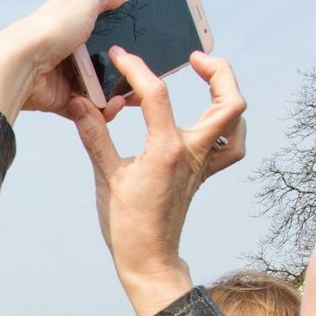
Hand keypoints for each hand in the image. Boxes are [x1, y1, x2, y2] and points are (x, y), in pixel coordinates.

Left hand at [0, 0, 128, 123]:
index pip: (100, 29)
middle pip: (102, 62)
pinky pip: (85, 108)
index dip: (118, 36)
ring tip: (124, 98)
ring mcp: (64, 76)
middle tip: (135, 77)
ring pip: (96, 88)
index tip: (136, 44)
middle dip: (120, 71)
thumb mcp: (81, 3)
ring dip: (112, 95)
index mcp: (70, 24)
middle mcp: (67, 50)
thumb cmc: (49, 30)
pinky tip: (108, 108)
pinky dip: (97, 111)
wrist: (21, 65)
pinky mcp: (60, 99)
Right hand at [70, 49, 247, 315]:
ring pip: (235, 121)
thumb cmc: (127, 224)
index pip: (157, 94)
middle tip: (193, 57)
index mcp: (166, 149)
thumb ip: (94, 135)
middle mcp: (192, 153)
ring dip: (226, 94)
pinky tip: (213, 120)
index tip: (119, 57)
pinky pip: (233, 146)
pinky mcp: (203, 174)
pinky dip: (230, 127)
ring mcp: (202, 164)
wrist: (148, 258)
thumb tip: (80, 104)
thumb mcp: (106, 176)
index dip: (136, 68)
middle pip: (227, 101)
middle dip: (216, 70)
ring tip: (206, 79)